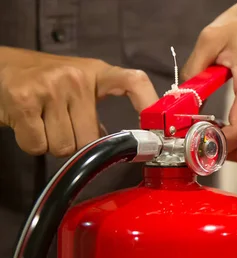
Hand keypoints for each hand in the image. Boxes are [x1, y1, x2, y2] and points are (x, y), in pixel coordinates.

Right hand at [0, 47, 158, 156]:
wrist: (0, 67)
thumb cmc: (44, 81)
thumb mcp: (78, 86)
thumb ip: (96, 109)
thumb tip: (116, 144)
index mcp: (96, 72)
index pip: (133, 81)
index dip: (148, 102)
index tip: (156, 128)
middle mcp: (76, 78)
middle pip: (91, 139)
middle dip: (76, 143)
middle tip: (61, 125)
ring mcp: (51, 88)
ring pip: (65, 147)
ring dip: (52, 144)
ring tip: (43, 122)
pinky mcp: (25, 102)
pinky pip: (39, 146)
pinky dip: (33, 144)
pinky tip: (29, 125)